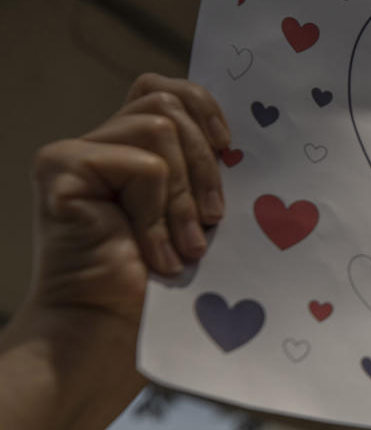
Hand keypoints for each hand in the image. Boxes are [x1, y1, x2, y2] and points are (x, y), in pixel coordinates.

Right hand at [18, 73, 229, 378]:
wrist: (110, 337)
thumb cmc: (161, 290)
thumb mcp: (198, 218)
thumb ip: (205, 172)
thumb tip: (249, 137)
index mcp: (130, 152)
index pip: (165, 92)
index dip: (203, 105)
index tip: (231, 146)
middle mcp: (99, 145)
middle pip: (167, 103)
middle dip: (205, 161)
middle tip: (213, 220)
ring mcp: (75, 155)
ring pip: (159, 129)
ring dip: (184, 194)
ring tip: (187, 247)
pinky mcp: (61, 168)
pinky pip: (143, 165)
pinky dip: (161, 212)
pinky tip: (158, 254)